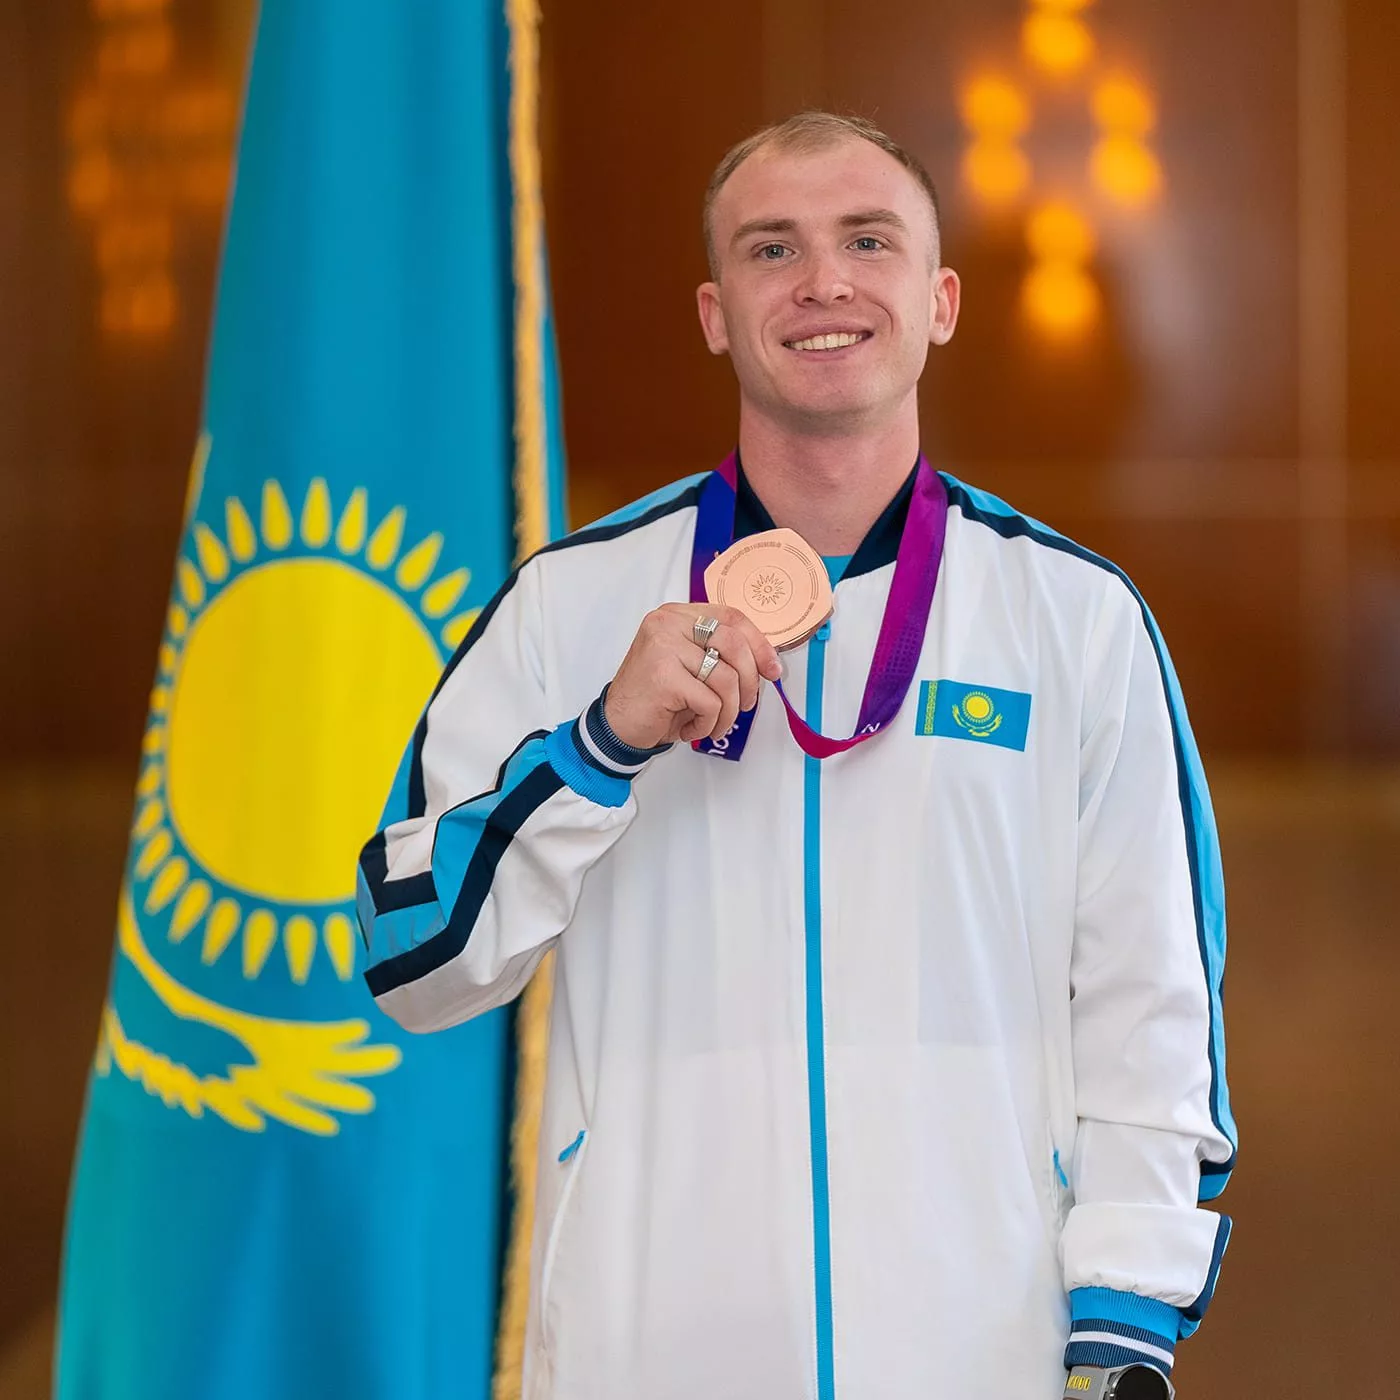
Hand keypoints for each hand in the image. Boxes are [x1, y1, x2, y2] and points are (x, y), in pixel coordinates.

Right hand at [603, 604, 782, 747]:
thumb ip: (720, 654)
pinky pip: (711, 702)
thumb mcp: (691, 666)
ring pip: (727, 678)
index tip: (772, 669)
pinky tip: (691, 728)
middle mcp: (668, 624)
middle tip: (744, 705)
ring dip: (728, 711)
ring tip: (714, 723)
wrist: (617, 725)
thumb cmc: (657, 698)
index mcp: (677, 615)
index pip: (731, 617)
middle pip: (735, 644)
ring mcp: (664, 647)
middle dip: (749, 681)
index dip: (759, 644)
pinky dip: (709, 723)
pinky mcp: (664, 677)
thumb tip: (768, 662)